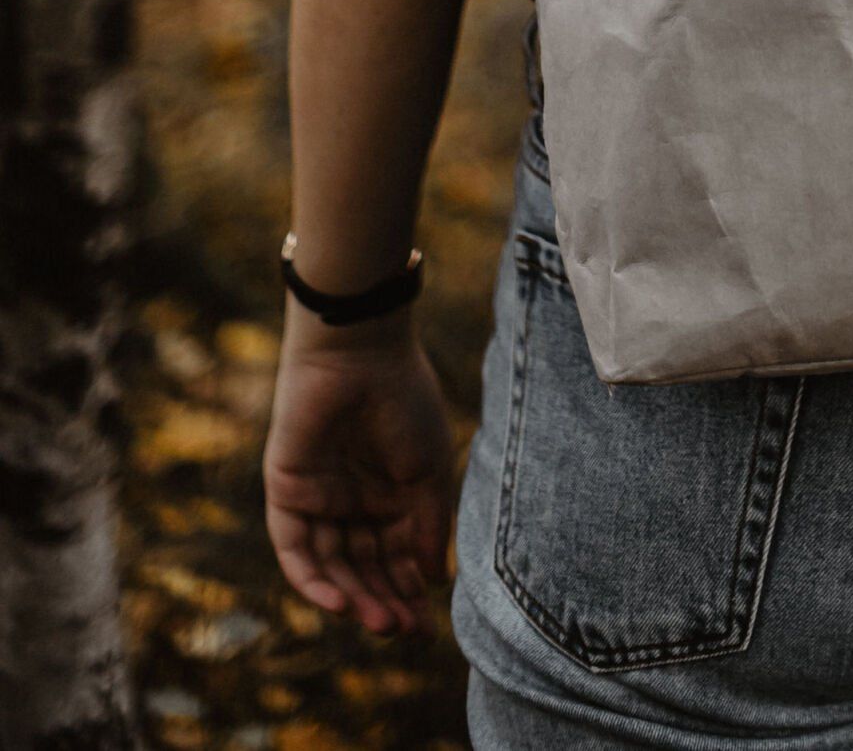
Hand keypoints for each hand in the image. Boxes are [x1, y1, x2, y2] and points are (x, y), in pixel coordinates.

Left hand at [264, 310, 454, 634]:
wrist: (360, 353)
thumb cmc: (404, 401)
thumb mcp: (428, 470)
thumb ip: (426, 525)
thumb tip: (432, 581)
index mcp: (389, 493)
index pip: (396, 557)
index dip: (409, 592)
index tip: (427, 629)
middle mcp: (352, 501)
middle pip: (364, 567)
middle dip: (383, 601)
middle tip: (403, 632)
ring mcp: (319, 499)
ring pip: (332, 565)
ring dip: (353, 598)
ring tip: (379, 623)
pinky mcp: (287, 493)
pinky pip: (295, 549)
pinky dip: (313, 580)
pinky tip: (340, 603)